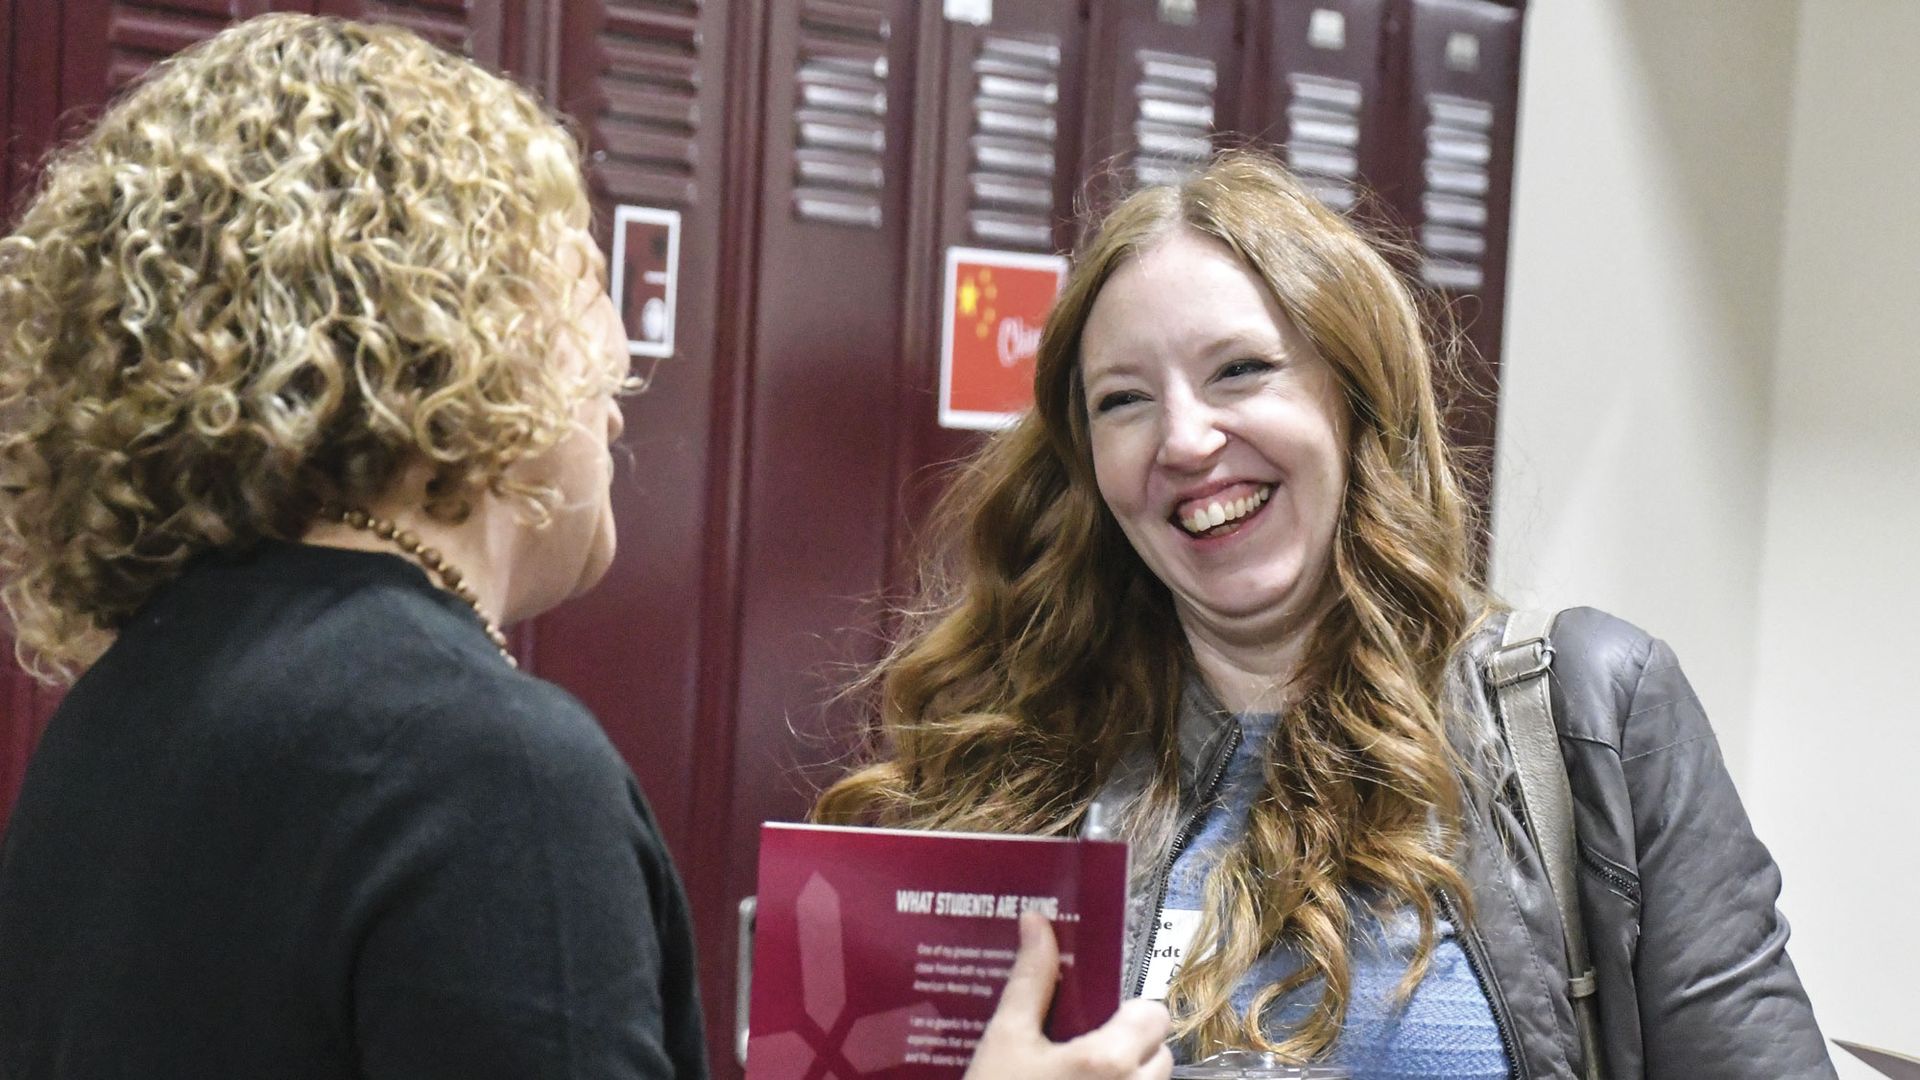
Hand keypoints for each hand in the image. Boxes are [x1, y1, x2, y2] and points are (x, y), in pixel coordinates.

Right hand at [963, 911, 1173, 1079]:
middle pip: (1160, 1055)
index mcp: (1108, 1060)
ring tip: (1079, 1077)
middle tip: (1083, 1048)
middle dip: (1132, 1046)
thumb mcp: (1005, 1038)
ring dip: (1129, 1077)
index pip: (1155, 1016)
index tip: (1097, 1016)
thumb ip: (1031, 979)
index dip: (1130, 1011)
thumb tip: (1038, 920)